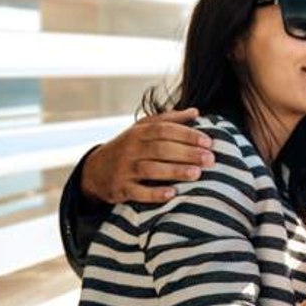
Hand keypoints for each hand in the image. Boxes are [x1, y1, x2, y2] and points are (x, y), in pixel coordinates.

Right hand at [81, 108, 214, 203]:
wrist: (95, 170)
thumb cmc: (129, 147)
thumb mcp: (142, 129)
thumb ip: (169, 120)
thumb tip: (195, 111)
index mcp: (139, 132)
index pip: (164, 130)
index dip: (187, 135)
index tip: (208, 142)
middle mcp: (131, 149)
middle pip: (161, 149)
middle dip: (187, 153)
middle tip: (209, 159)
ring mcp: (124, 169)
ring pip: (150, 169)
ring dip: (175, 171)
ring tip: (197, 173)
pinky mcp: (121, 188)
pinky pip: (138, 192)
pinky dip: (155, 193)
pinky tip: (172, 193)